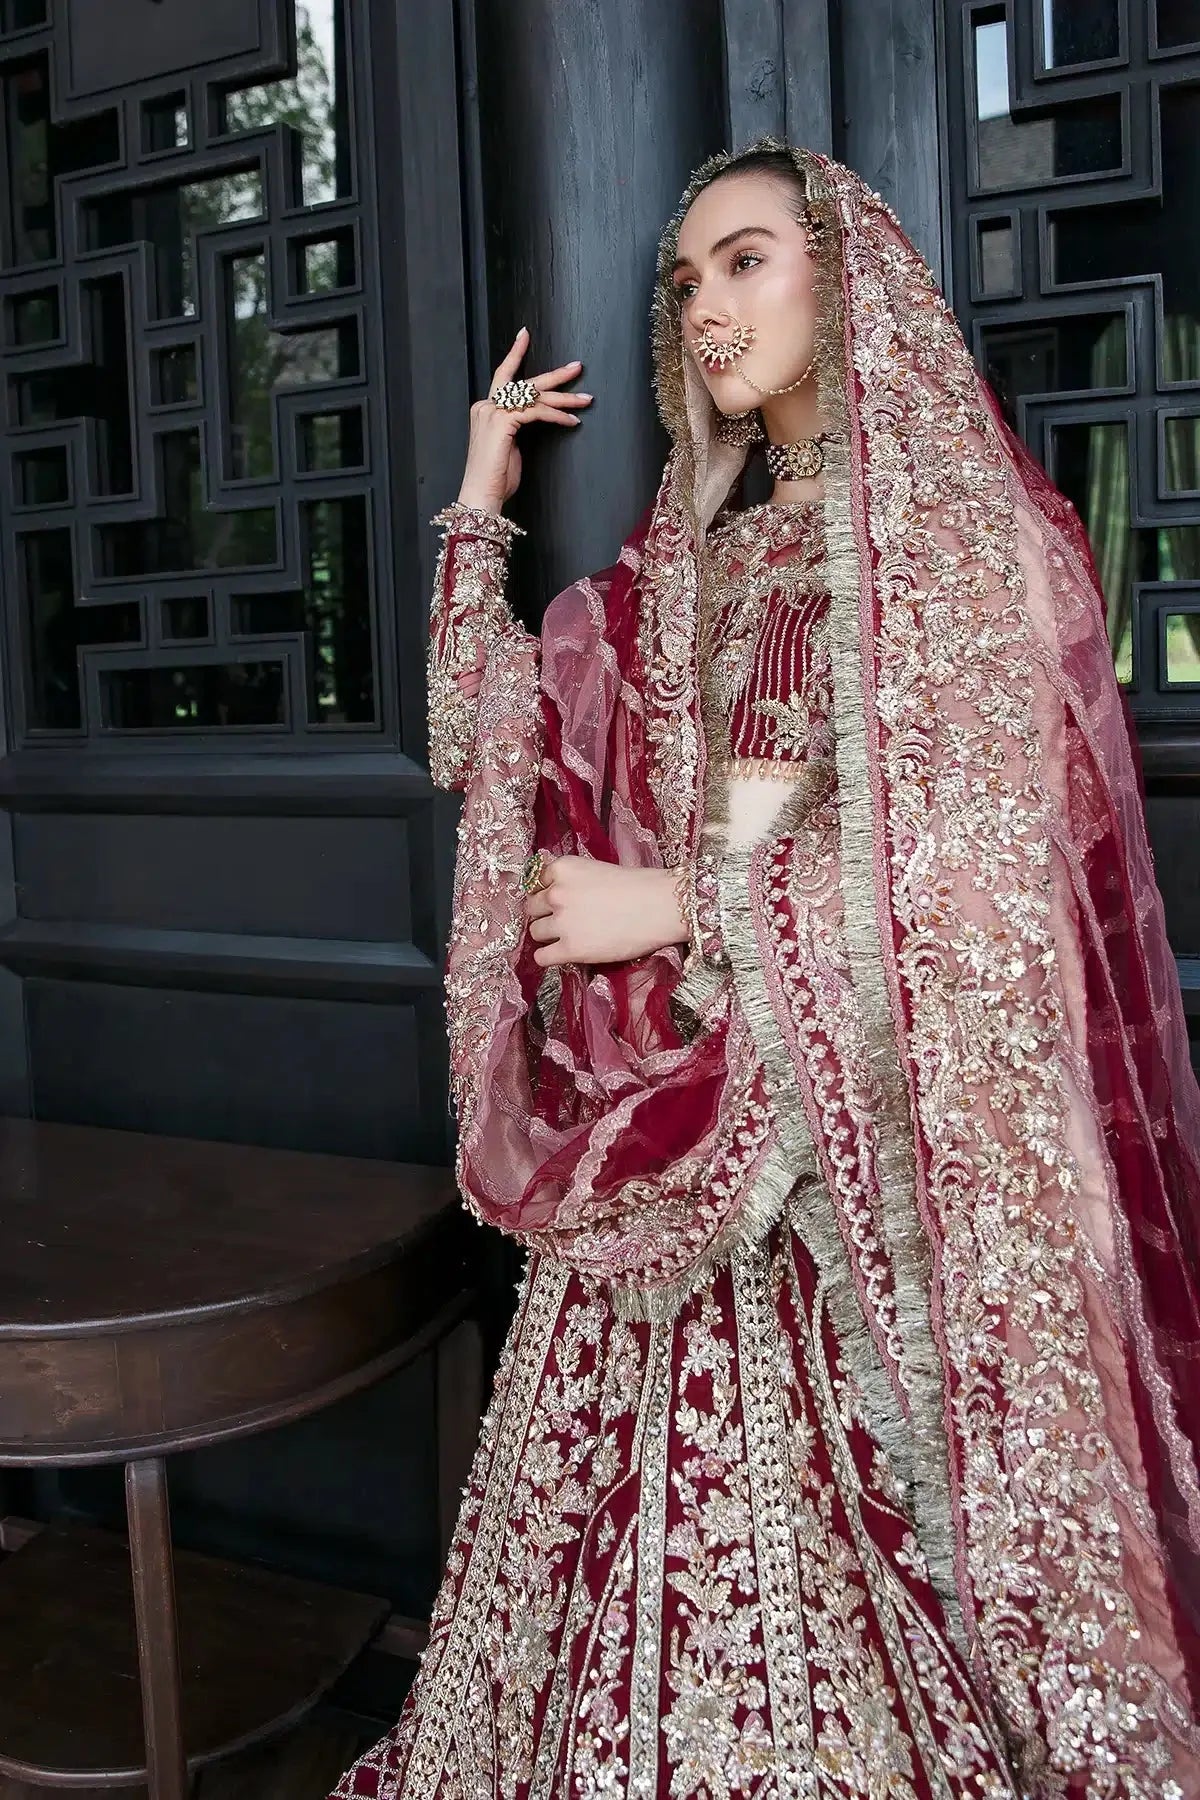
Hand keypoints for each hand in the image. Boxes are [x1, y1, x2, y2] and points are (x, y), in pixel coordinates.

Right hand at [457, 327, 592, 516]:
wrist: (482, 494)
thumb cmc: (495, 477)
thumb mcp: (507, 446)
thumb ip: (516, 427)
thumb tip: (534, 418)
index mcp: (485, 409)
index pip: (503, 376)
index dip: (514, 354)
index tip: (524, 335)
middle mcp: (486, 406)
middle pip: (525, 382)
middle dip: (554, 375)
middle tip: (577, 367)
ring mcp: (493, 412)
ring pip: (535, 397)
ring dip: (564, 398)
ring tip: (585, 399)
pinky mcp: (503, 422)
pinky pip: (537, 412)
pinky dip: (557, 416)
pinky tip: (572, 422)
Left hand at [524, 855, 685, 967]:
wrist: (661, 907)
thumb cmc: (638, 887)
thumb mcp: (596, 869)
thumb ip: (570, 877)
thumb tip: (549, 886)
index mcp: (563, 869)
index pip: (535, 883)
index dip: (546, 893)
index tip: (558, 901)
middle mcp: (556, 893)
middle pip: (532, 908)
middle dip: (545, 914)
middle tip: (565, 920)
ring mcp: (562, 922)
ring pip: (535, 932)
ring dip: (548, 935)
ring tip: (569, 936)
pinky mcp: (570, 949)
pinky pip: (541, 957)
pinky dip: (548, 957)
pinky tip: (562, 953)